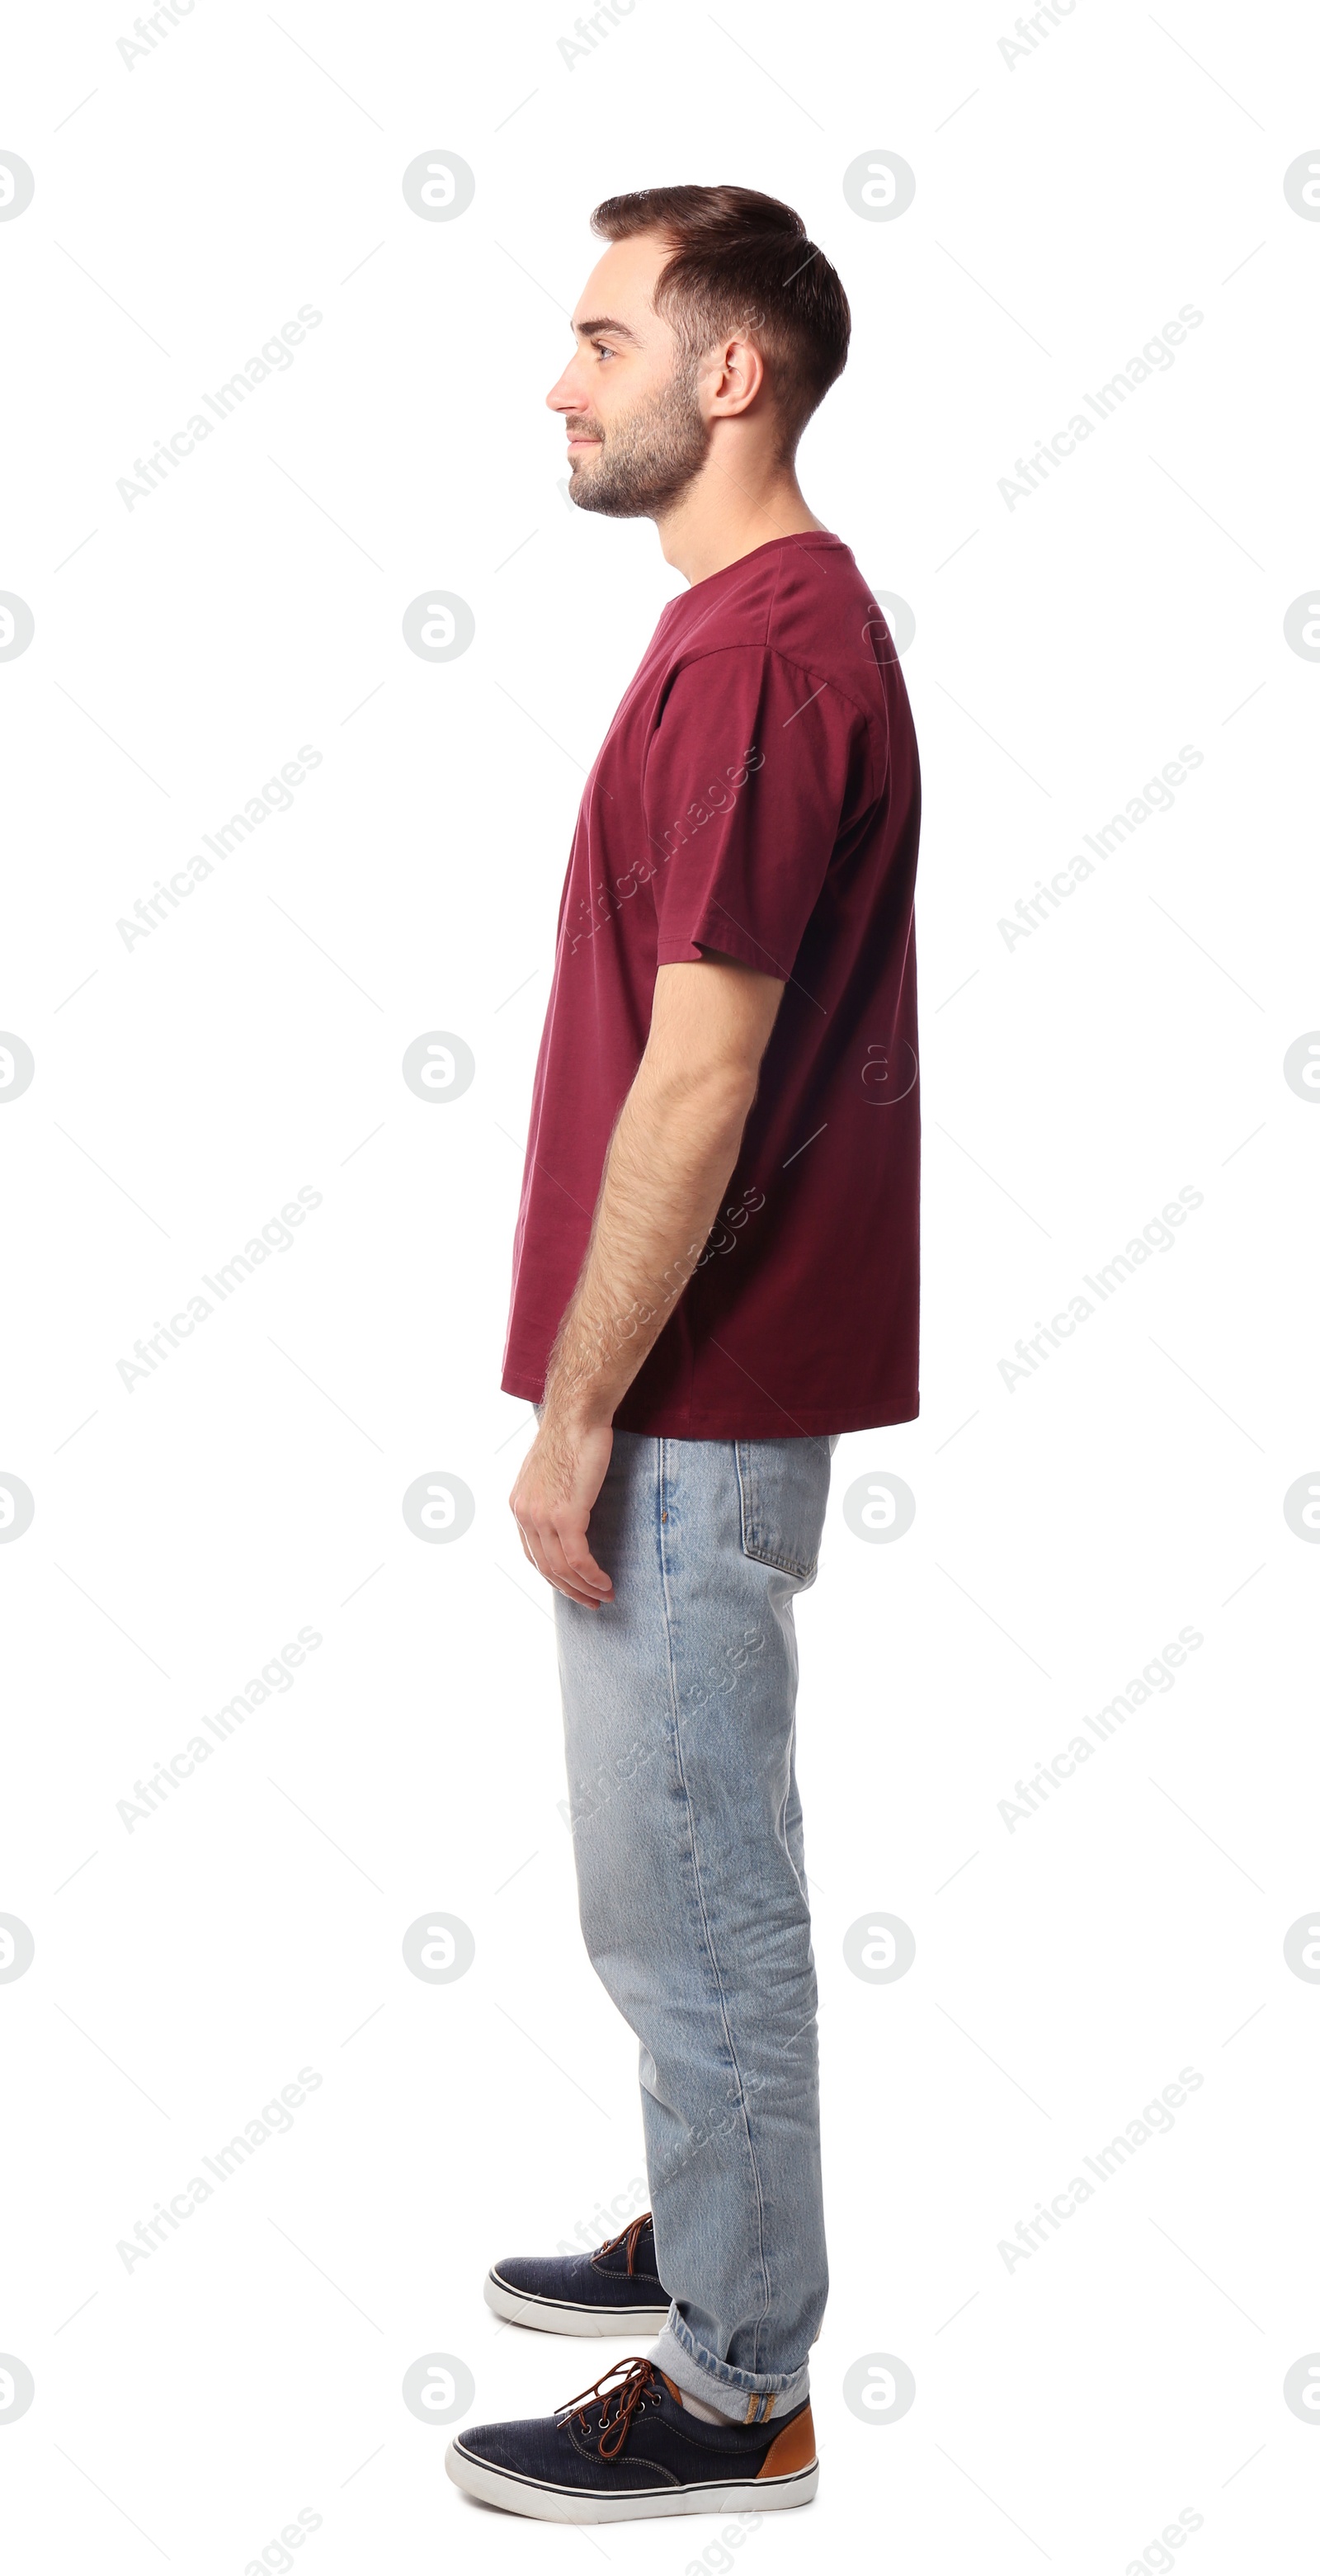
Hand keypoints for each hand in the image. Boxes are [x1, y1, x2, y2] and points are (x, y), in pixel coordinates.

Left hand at [510, 1409, 614, 1607]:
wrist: (577, 1415)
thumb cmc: (571, 1436)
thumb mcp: (550, 1471)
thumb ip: (551, 1496)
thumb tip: (565, 1509)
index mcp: (519, 1505)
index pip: (533, 1553)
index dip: (554, 1575)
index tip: (573, 1586)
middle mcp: (524, 1514)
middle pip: (545, 1567)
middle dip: (569, 1590)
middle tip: (591, 1602)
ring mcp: (542, 1516)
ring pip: (562, 1568)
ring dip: (584, 1588)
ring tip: (604, 1596)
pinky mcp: (566, 1515)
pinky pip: (578, 1558)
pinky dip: (592, 1576)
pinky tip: (605, 1583)